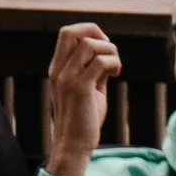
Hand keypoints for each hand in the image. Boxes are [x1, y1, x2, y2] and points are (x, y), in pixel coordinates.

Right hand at [44, 23, 120, 175]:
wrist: (74, 144)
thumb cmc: (85, 117)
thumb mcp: (89, 88)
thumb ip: (94, 70)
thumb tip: (108, 54)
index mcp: (58, 68)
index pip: (67, 33)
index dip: (90, 31)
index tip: (104, 48)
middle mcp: (59, 70)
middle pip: (72, 31)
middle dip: (98, 34)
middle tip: (110, 53)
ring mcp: (67, 78)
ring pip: (90, 44)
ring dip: (111, 51)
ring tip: (115, 69)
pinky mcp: (80, 87)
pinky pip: (101, 62)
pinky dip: (114, 63)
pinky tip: (116, 75)